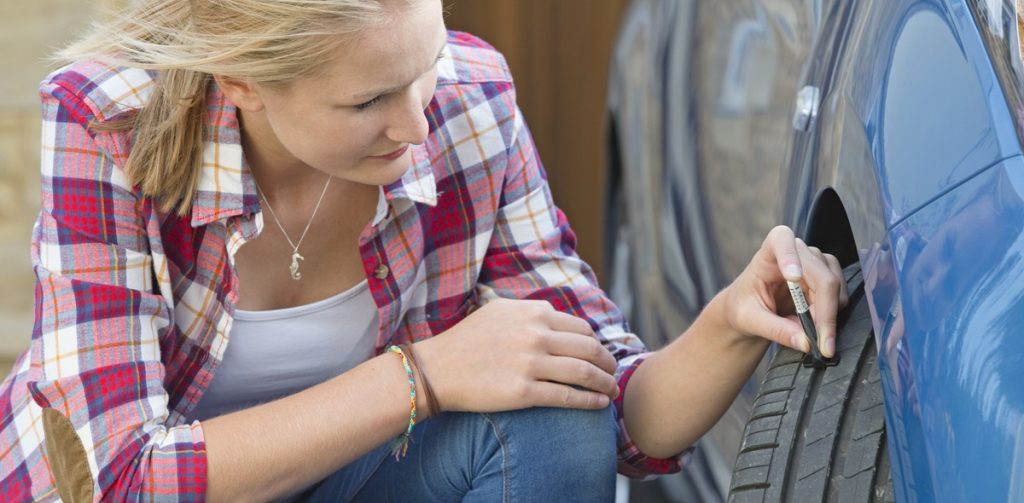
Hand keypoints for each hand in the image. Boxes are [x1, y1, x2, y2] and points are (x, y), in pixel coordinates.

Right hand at [413, 298, 618, 413]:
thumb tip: (555, 315)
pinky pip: (568, 396)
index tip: (600, 355)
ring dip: (605, 383)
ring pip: (584, 373)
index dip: (596, 343)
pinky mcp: (524, 392)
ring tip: (611, 391)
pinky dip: (590, 401)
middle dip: (608, 363)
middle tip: (613, 373)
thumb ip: (529, 311)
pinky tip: (599, 404)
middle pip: (589, 349)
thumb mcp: (498, 310)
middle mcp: (536, 335)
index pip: (580, 328)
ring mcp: (531, 364)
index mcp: (534, 313)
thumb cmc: (466, 340)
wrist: (437, 369)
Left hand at [722, 226, 848, 356]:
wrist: (750, 311)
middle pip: (822, 276)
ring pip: (835, 288)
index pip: (781, 239)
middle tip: (820, 343)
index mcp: (769, 251)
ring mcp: (816, 263)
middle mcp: (797, 251)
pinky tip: (814, 327)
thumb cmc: (743, 308)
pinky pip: (839, 297)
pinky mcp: (827, 277)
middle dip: (824, 312)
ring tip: (809, 335)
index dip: (790, 255)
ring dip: (828, 316)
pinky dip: (831, 316)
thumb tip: (805, 341)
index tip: (792, 277)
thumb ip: (775, 329)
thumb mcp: (750, 321)